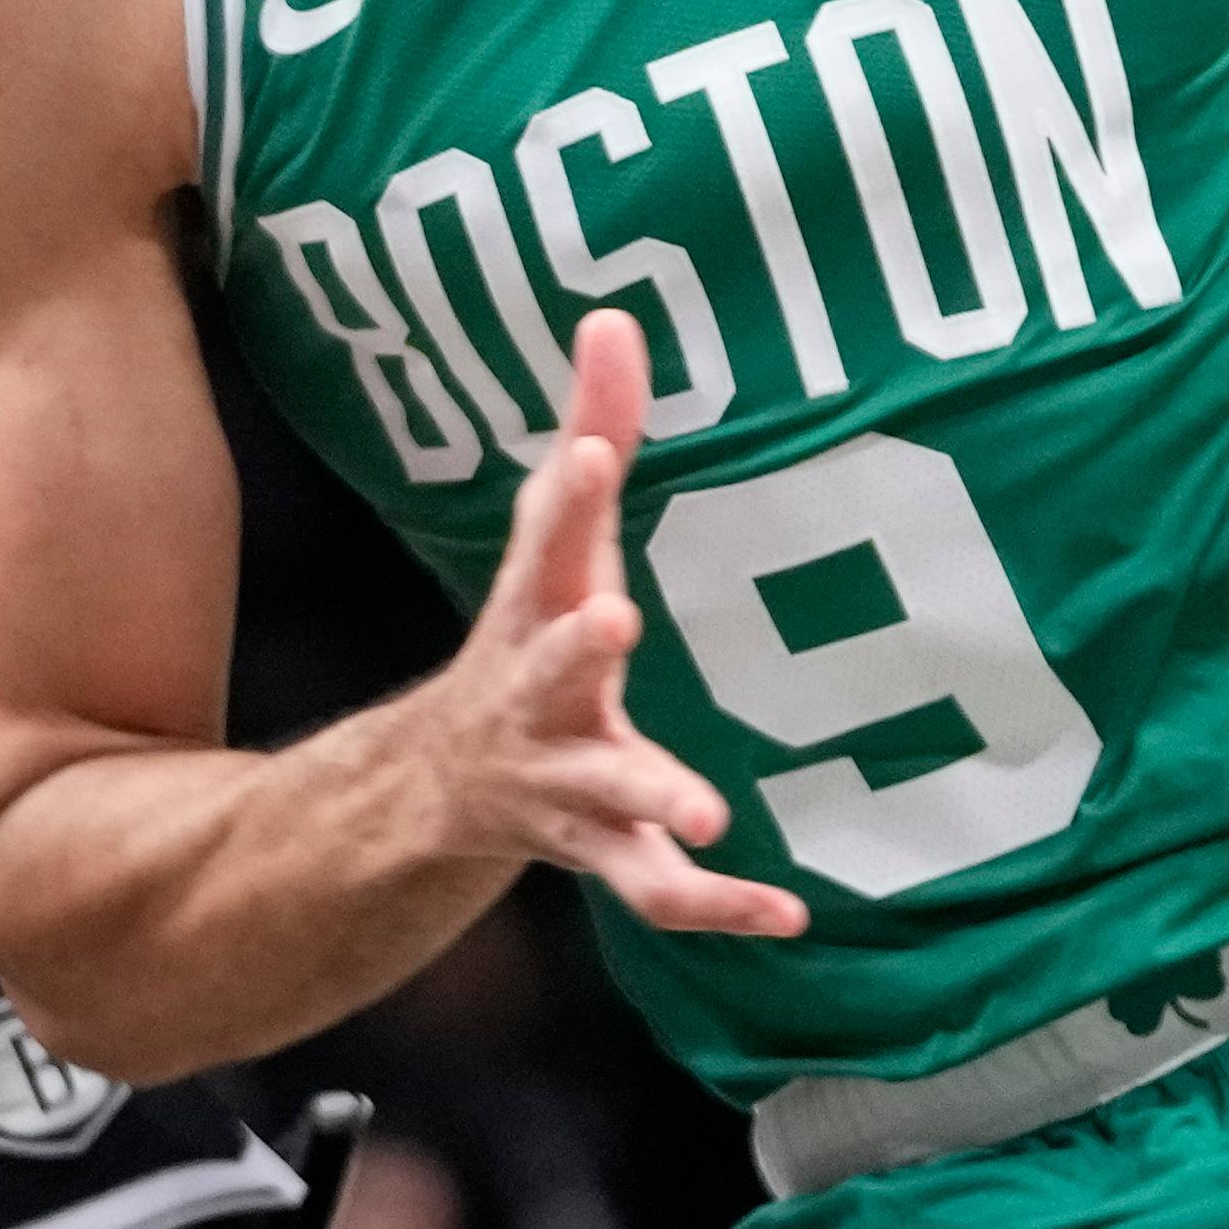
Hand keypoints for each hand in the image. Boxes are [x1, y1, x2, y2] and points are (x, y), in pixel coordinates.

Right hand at [413, 312, 803, 940]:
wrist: (439, 787)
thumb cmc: (528, 630)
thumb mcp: (558, 535)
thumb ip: (594, 426)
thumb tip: (613, 314)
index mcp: (534, 605)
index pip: (548, 538)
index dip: (572, 494)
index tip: (601, 454)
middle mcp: (536, 694)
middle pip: (550, 668)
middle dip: (574, 647)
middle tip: (613, 621)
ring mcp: (565, 781)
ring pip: (602, 797)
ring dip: (652, 803)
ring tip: (713, 817)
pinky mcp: (604, 851)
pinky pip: (656, 890)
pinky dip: (718, 909)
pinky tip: (788, 914)